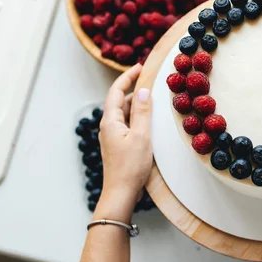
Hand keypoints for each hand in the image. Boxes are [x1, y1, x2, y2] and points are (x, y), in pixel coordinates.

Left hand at [98, 64, 152, 214]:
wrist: (120, 194)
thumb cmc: (131, 167)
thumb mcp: (141, 136)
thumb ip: (142, 112)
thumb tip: (143, 90)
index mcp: (110, 121)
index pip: (116, 91)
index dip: (127, 77)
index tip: (139, 67)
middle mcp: (108, 127)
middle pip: (119, 101)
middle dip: (133, 89)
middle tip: (150, 80)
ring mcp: (112, 137)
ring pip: (124, 113)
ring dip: (137, 104)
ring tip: (153, 98)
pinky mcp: (118, 145)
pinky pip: (127, 124)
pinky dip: (137, 117)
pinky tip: (149, 120)